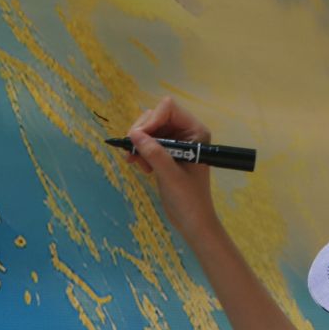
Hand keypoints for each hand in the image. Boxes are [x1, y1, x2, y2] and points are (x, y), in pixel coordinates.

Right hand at [122, 97, 215, 235]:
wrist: (192, 221)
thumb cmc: (189, 200)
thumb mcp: (170, 176)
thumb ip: (154, 153)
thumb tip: (134, 134)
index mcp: (195, 131)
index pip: (169, 108)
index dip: (151, 120)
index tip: (139, 139)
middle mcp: (186, 131)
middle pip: (155, 116)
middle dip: (141, 133)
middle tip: (133, 153)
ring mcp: (175, 141)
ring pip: (148, 128)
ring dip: (138, 143)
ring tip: (137, 163)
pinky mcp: (166, 152)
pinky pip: (146, 141)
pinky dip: (139, 151)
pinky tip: (140, 166)